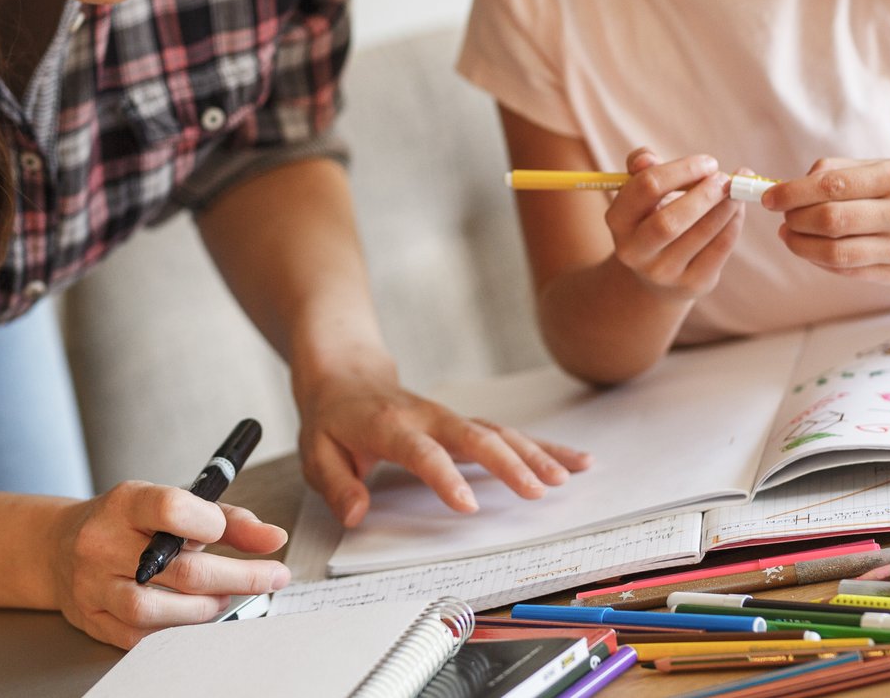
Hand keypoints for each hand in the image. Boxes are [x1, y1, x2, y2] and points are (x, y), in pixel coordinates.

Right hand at [46, 482, 289, 647]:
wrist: (59, 546)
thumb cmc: (128, 523)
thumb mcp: (171, 503)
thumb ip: (225, 519)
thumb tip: (273, 538)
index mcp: (125, 503)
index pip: (171, 509)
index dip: (212, 524)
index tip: (236, 534)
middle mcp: (102, 543)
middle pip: (180, 570)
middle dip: (239, 578)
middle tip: (271, 578)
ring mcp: (93, 585)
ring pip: (157, 610)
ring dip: (204, 609)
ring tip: (221, 599)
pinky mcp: (92, 619)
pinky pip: (140, 636)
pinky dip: (175, 629)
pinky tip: (190, 616)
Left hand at [296, 366, 590, 527]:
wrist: (346, 375)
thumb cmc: (332, 420)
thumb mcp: (315, 453)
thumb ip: (337, 485)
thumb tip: (356, 515)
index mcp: (389, 426)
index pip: (421, 452)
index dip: (445, 478)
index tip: (468, 507)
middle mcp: (428, 418)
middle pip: (474, 437)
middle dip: (509, 464)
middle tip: (538, 491)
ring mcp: (450, 418)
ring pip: (499, 432)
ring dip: (535, 453)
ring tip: (569, 475)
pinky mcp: (465, 423)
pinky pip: (507, 434)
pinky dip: (542, 446)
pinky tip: (574, 460)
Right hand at [604, 148, 745, 303]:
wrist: (657, 275)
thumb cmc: (652, 218)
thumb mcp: (641, 192)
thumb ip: (640, 166)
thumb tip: (647, 158)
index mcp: (618, 220)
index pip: (646, 187)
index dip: (682, 170)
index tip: (708, 162)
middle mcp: (634, 250)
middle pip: (669, 221)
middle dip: (704, 194)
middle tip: (725, 179)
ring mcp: (663, 271)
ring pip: (701, 234)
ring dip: (726, 206)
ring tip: (737, 190)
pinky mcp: (692, 283)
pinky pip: (719, 249)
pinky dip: (733, 224)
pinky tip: (737, 210)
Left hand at [764, 157, 889, 283]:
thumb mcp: (886, 166)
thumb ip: (839, 171)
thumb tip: (792, 185)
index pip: (831, 186)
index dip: (792, 193)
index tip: (769, 197)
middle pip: (830, 221)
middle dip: (795, 219)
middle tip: (782, 215)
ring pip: (836, 253)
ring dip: (801, 245)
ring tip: (790, 234)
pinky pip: (849, 272)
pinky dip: (821, 261)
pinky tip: (812, 249)